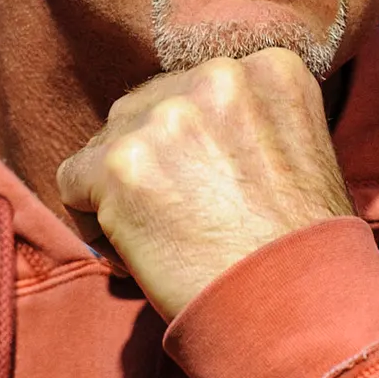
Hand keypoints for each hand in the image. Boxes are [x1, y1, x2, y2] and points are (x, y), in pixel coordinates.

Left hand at [56, 48, 354, 321]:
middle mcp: (217, 78)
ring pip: (107, 145)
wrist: (296, 307)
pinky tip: (138, 253)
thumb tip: (194, 132)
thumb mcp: (303, 152)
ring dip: (123, 192)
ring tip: (166, 239)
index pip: (195, 92)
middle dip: (154, 162)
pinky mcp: (122, 163)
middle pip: (145, 109)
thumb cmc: (305, 251)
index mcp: (269, 69)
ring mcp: (166, 117)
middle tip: (184, 219)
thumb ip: (251, 123)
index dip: (194, 147)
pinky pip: (73, 181)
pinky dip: (95, 223)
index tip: (212, 190)